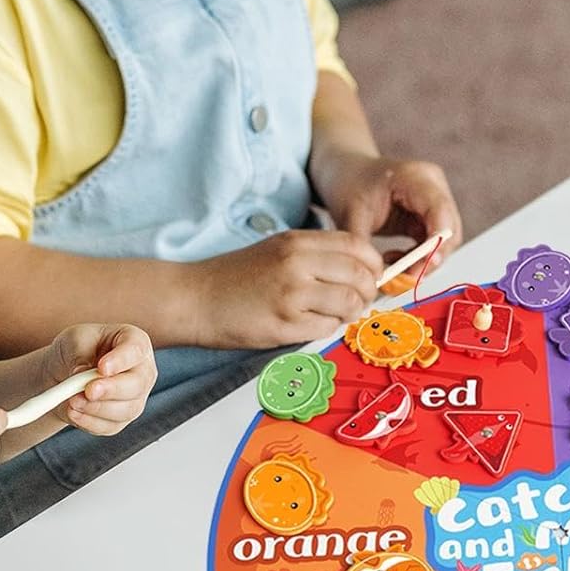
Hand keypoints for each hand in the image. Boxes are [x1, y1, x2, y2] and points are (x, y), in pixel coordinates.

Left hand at [37, 323, 156, 436]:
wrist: (64, 371)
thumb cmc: (77, 348)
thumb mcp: (75, 340)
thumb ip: (80, 355)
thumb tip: (81, 374)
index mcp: (135, 342)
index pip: (136, 350)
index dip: (121, 360)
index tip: (102, 368)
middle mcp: (142, 371)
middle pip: (137, 384)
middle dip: (112, 390)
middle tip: (89, 390)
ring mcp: (135, 398)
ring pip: (126, 410)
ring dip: (97, 408)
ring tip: (73, 401)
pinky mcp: (121, 419)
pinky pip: (110, 426)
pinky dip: (89, 422)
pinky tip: (73, 412)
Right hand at [192, 230, 385, 348]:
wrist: (195, 298)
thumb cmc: (236, 277)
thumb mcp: (277, 250)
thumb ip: (316, 256)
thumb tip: (360, 271)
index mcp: (297, 242)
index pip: (358, 246)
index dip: (374, 264)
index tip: (373, 276)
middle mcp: (296, 263)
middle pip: (360, 276)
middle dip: (367, 293)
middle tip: (357, 302)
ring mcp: (291, 294)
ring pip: (348, 304)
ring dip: (348, 313)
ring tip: (332, 315)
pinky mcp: (283, 324)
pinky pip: (325, 328)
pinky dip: (325, 329)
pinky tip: (310, 325)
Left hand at [319, 153, 461, 269]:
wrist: (348, 172)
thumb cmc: (349, 184)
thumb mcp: (350, 214)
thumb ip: (363, 245)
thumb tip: (374, 278)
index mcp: (416, 177)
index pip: (439, 211)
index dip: (437, 241)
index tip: (424, 267)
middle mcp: (433, 186)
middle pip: (448, 230)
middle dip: (429, 259)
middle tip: (404, 279)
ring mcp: (435, 199)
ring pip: (444, 241)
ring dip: (422, 261)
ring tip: (392, 266)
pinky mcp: (429, 214)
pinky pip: (433, 242)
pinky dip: (417, 257)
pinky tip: (394, 257)